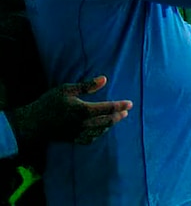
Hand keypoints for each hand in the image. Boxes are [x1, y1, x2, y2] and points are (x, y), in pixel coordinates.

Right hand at [8, 76, 132, 145]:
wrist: (31, 123)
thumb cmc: (48, 103)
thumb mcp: (66, 89)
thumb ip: (87, 86)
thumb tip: (105, 79)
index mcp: (84, 110)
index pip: (109, 108)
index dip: (121, 106)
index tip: (130, 103)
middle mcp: (84, 124)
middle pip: (108, 121)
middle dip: (118, 116)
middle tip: (126, 111)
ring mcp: (79, 133)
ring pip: (101, 130)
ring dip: (110, 125)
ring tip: (116, 118)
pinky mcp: (73, 139)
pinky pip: (91, 138)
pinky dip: (99, 134)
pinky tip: (101, 130)